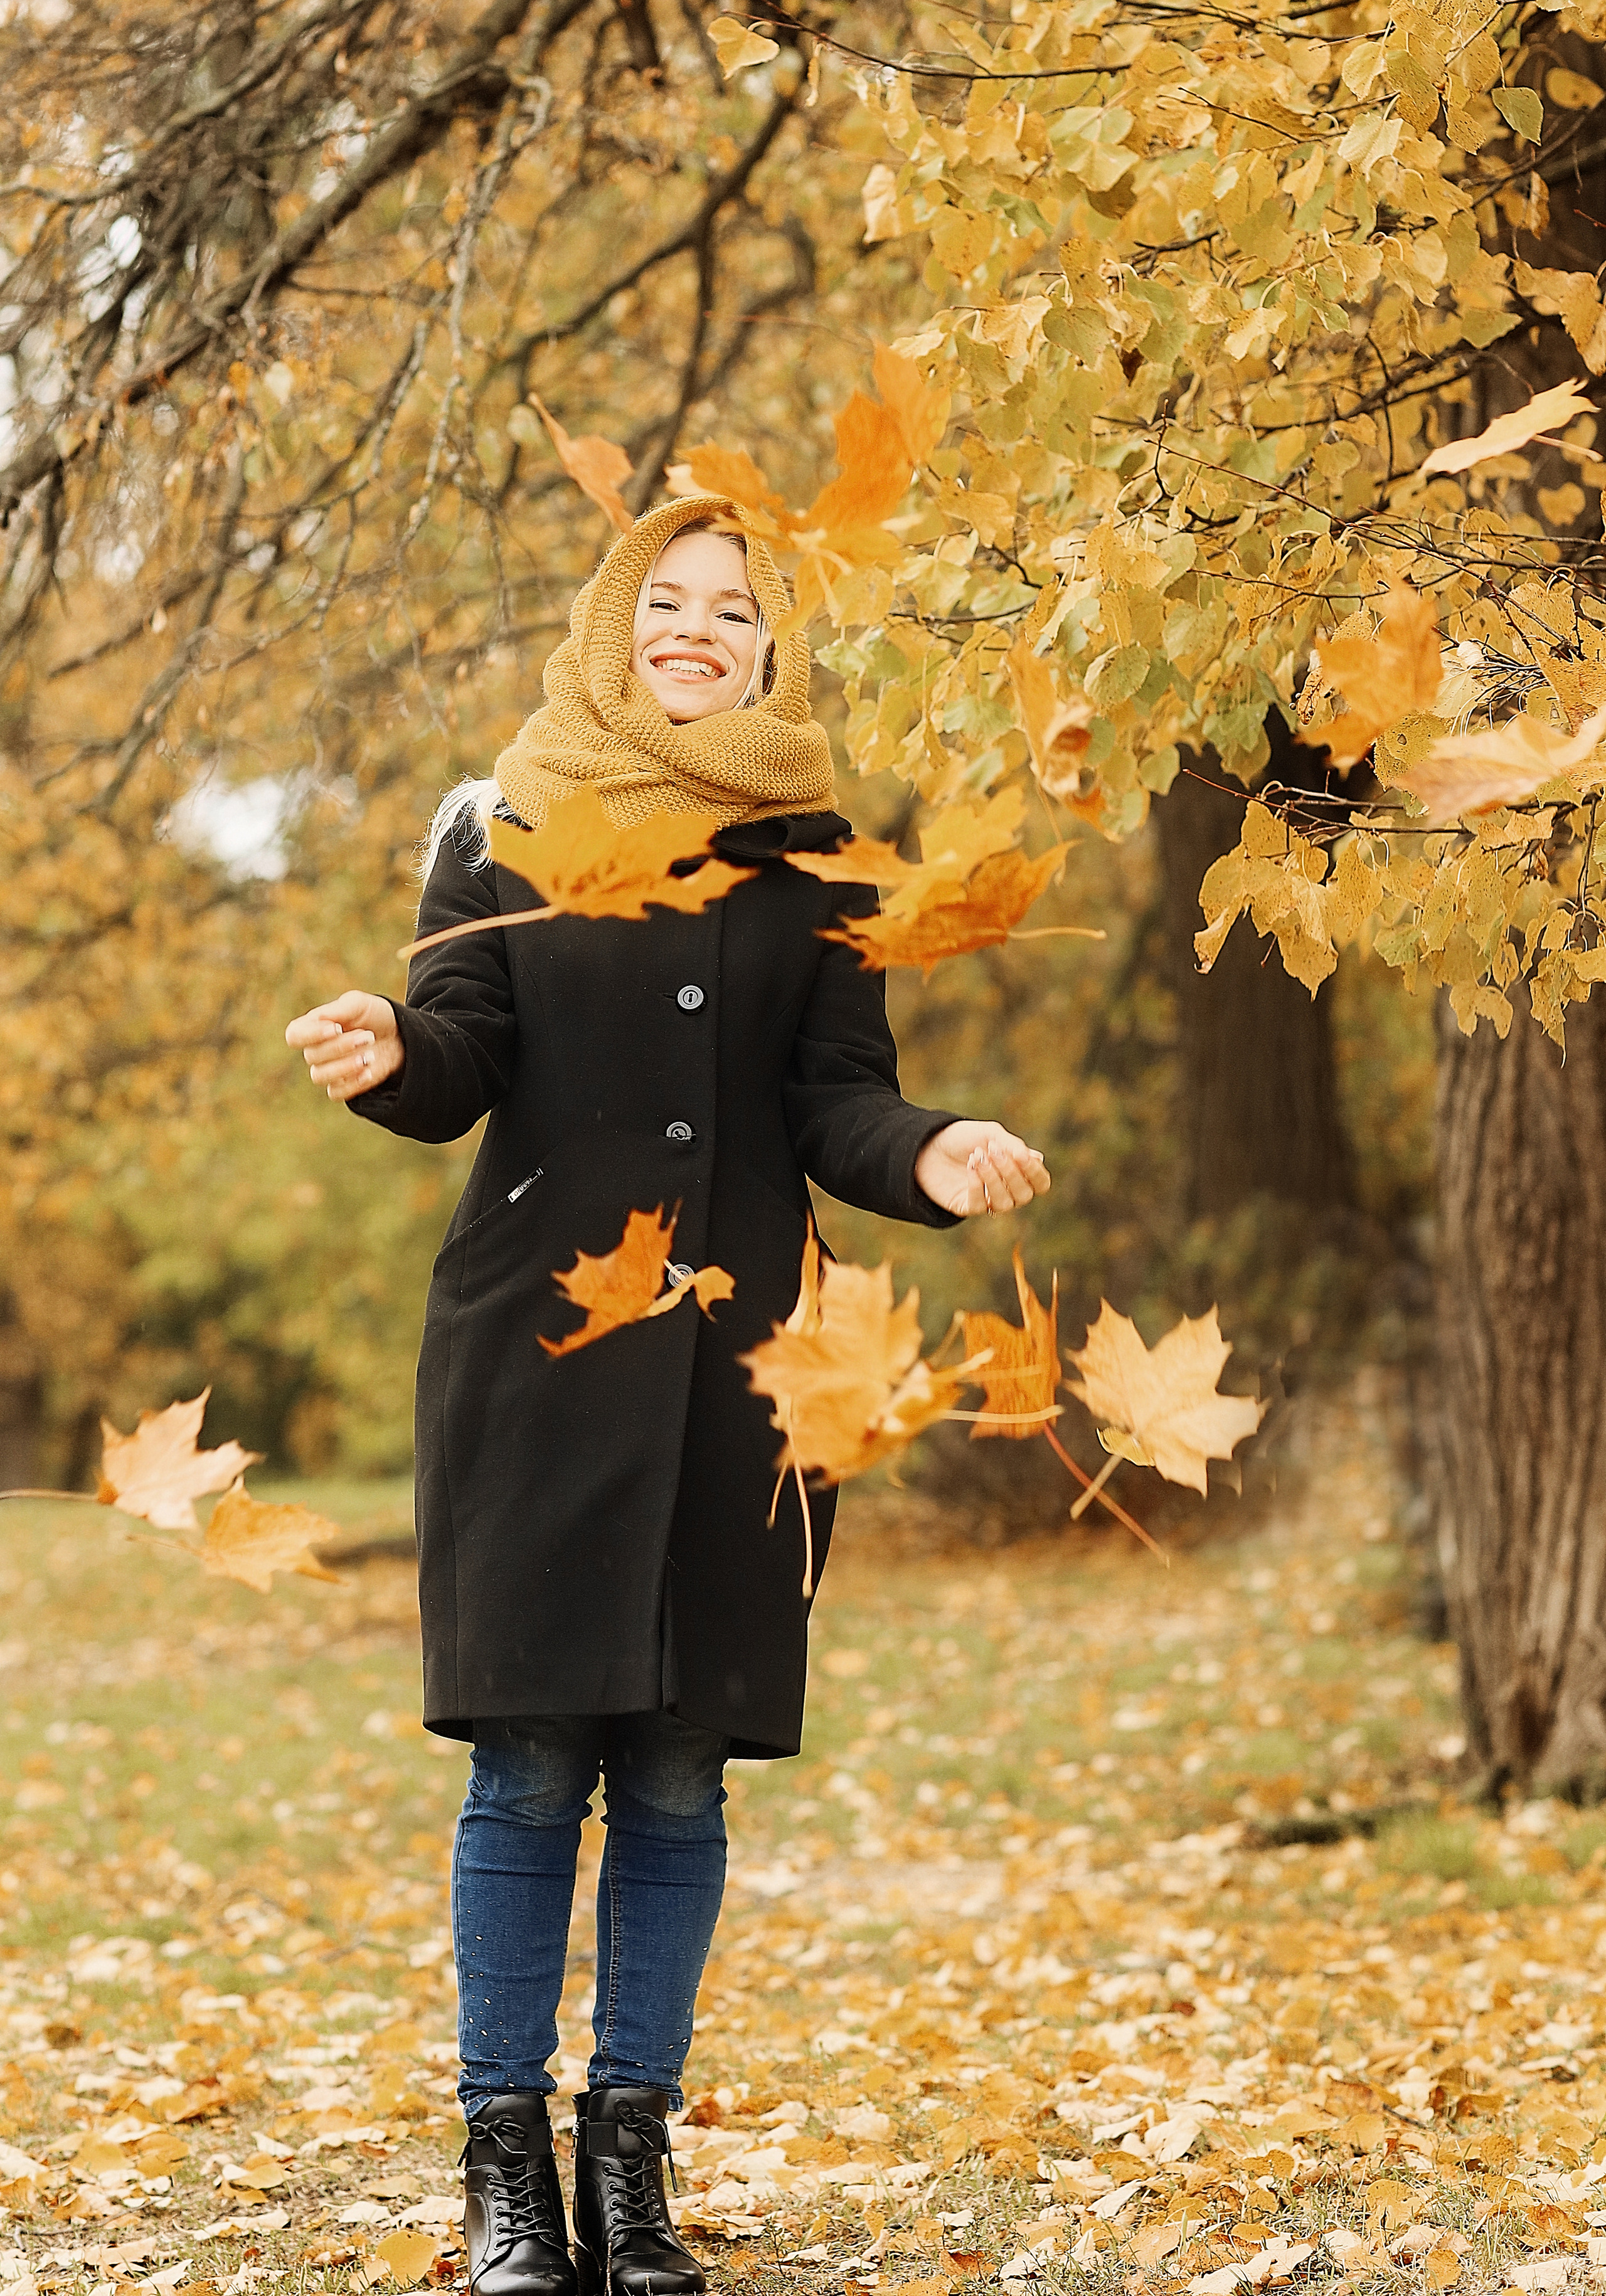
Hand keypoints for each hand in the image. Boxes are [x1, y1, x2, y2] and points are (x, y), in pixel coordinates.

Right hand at [285, 991, 403, 1101]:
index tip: (337, 1028)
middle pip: (311, 1055)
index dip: (311, 1034)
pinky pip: (335, 1093)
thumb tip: (319, 1019)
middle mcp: (315, 1050)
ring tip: (370, 1055)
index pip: (294, 1035)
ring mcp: (327, 1070)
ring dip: (345, 1066)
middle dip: (342, 1046)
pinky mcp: (342, 1086)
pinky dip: (352, 1083)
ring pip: (319, 1076)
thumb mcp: (359, 1004)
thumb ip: (338, 1009)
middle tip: (368, 1036)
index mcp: (313, 1026)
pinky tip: (369, 1072)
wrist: (398, 1036)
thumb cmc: (373, 1016)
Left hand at [914, 1121, 1049, 1217]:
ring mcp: (986, 1200)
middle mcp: (1006, 1190)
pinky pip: (980, 1206)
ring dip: (993, 1179)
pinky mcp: (966, 1207)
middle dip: (1011, 1173)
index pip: (1040, 1183)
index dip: (1035, 1172)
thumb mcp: (990, 1134)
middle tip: (993, 1151)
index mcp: (1017, 1172)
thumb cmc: (962, 1138)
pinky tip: (970, 1168)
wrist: (927, 1143)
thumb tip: (1038, 1159)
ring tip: (977, 1157)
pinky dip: (977, 1186)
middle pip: (1024, 1195)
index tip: (1021, 1154)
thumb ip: (1013, 1146)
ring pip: (1004, 1204)